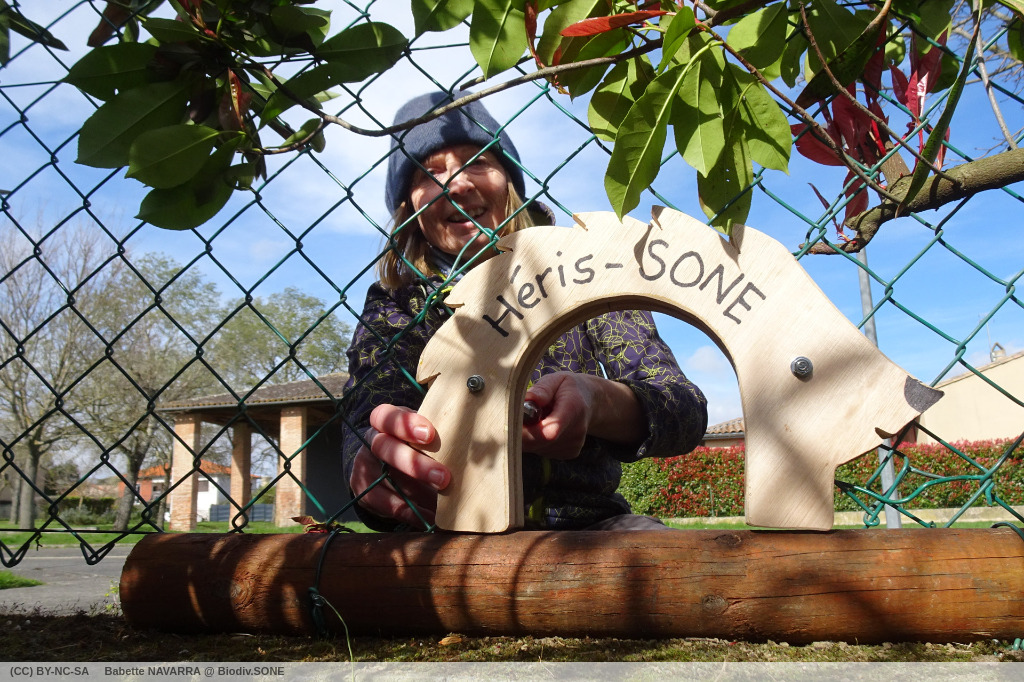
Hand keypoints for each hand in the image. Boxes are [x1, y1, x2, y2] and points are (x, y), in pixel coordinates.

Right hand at [349, 404, 450, 527]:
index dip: (405, 424)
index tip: (429, 434)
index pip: (386, 416)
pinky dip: (410, 511)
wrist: (384, 466)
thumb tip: (471, 454)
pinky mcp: (365, 492)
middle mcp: (372, 441)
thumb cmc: (414, 443)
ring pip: (385, 478)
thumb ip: (436, 436)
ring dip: (415, 491)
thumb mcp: (420, 433)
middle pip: (385, 448)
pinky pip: (386, 503)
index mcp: (386, 421)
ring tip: (440, 503)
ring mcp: (365, 467)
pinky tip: (430, 516)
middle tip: (444, 477)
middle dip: (414, 463)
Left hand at [521, 372, 592, 459]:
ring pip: (537, 448)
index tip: (511, 424)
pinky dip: (537, 441)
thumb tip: (527, 399)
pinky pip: (543, 451)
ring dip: (530, 436)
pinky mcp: (569, 453)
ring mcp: (573, 445)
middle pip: (539, 442)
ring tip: (538, 418)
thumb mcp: (556, 379)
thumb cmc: (567, 388)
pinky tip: (544, 427)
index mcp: (573, 408)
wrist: (590, 402)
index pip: (551, 430)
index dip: (527, 432)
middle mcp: (576, 431)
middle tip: (520, 415)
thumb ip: (542, 389)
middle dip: (522, 432)